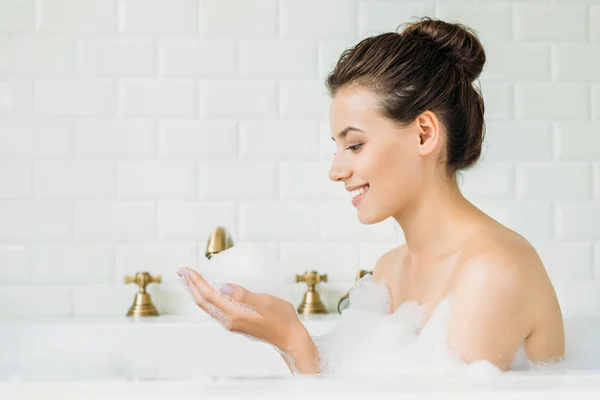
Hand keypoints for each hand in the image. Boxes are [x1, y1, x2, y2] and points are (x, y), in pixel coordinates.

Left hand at [177, 266, 305, 350]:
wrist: (289, 338)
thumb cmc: (282, 319)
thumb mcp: (266, 302)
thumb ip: (243, 294)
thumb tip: (222, 286)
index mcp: (235, 314)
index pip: (209, 295)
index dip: (196, 281)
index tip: (187, 269)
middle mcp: (229, 320)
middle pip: (203, 302)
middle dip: (190, 285)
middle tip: (182, 271)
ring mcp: (231, 323)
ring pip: (207, 306)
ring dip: (196, 292)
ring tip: (189, 279)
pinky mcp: (236, 324)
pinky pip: (214, 309)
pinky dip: (206, 298)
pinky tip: (207, 292)